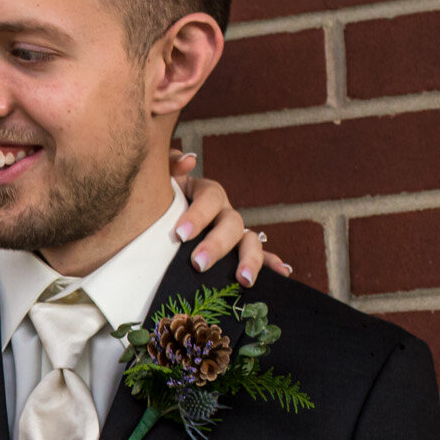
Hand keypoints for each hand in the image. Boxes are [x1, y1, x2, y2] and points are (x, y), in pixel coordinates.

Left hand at [168, 148, 290, 286]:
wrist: (157, 220)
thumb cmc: (159, 199)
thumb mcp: (162, 179)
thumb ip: (170, 166)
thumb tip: (189, 160)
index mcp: (207, 194)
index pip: (210, 199)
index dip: (198, 215)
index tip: (180, 234)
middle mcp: (225, 213)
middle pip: (232, 224)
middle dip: (217, 245)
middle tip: (198, 264)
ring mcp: (234, 233)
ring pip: (250, 242)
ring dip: (251, 259)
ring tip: (244, 280)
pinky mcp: (237, 253)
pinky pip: (260, 257)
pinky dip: (271, 264)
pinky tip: (283, 273)